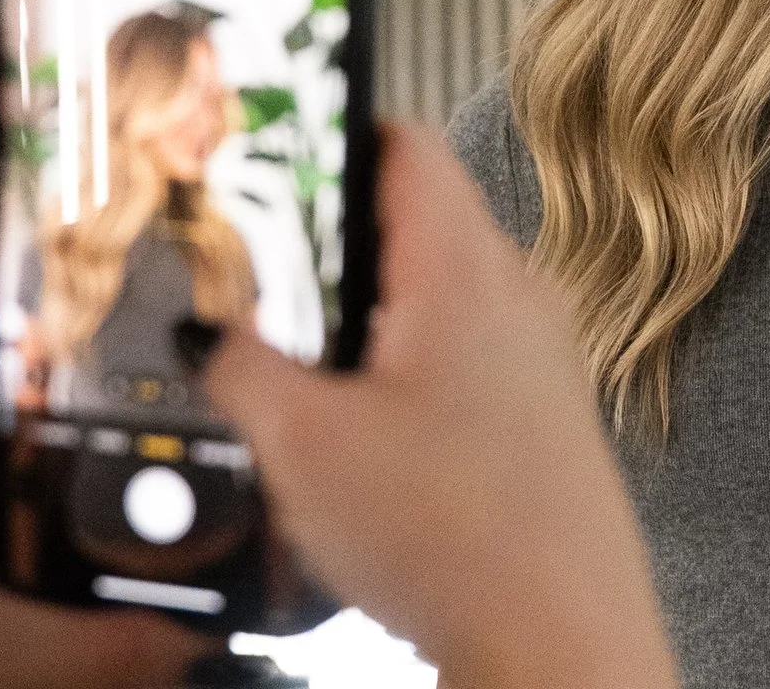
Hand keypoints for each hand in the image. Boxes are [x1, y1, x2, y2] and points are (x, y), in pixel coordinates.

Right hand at [199, 121, 677, 688]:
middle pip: (414, 221)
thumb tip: (209, 336)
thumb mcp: (302, 442)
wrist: (560, 643)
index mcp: (467, 268)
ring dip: (364, 320)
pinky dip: (404, 374)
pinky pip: (462, 359)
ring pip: (435, 297)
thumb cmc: (458, 539)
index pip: (402, 141)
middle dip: (328, 244)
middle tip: (254, 272)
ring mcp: (541, 357)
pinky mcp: (543, 418)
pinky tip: (361, 435)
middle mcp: (519, 296)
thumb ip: (241, 367)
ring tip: (298, 365)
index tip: (267, 151)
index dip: (328, 132)